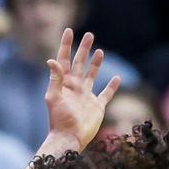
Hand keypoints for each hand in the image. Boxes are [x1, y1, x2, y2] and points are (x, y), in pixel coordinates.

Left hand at [44, 29, 121, 152]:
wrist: (70, 138)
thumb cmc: (60, 120)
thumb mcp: (54, 97)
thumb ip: (55, 79)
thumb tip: (52, 60)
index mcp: (64, 83)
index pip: (65, 60)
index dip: (66, 45)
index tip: (69, 30)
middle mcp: (75, 87)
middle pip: (80, 63)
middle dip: (84, 49)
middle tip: (89, 35)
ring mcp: (86, 96)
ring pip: (92, 75)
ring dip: (96, 63)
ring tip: (100, 51)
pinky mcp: (97, 106)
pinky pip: (106, 94)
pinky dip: (112, 86)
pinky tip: (117, 79)